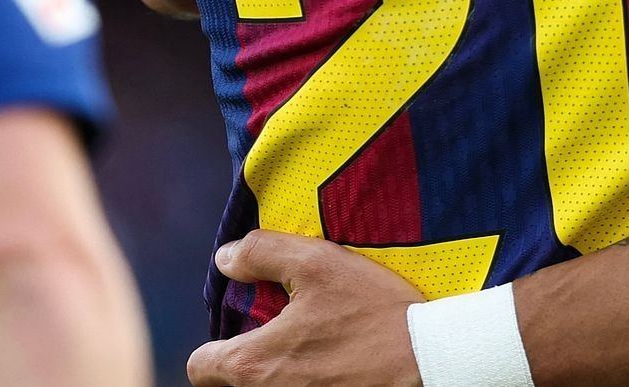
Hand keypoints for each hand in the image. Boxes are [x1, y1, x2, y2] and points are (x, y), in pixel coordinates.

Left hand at [186, 230, 429, 386]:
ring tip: (306, 353)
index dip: (213, 348)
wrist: (428, 358)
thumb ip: (262, 254)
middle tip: (276, 342)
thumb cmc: (372, 311)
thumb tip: (225, 260)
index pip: (200, 368)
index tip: (240, 333)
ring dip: (273, 377)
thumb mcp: (318, 263)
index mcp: (253, 364)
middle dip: (241, 366)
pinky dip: (301, 384)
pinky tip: (329, 369)